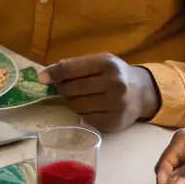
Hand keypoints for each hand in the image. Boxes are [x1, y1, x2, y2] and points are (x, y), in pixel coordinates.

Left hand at [39, 54, 158, 132]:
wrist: (143, 92)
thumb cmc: (116, 74)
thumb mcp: (100, 62)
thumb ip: (76, 65)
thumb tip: (46, 74)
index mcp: (107, 64)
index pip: (72, 68)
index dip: (54, 73)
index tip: (41, 78)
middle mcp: (113, 83)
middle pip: (71, 89)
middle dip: (63, 89)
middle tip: (64, 88)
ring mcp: (115, 105)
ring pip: (76, 106)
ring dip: (71, 102)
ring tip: (79, 97)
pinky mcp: (113, 121)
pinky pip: (85, 118)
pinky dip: (82, 113)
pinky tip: (90, 107)